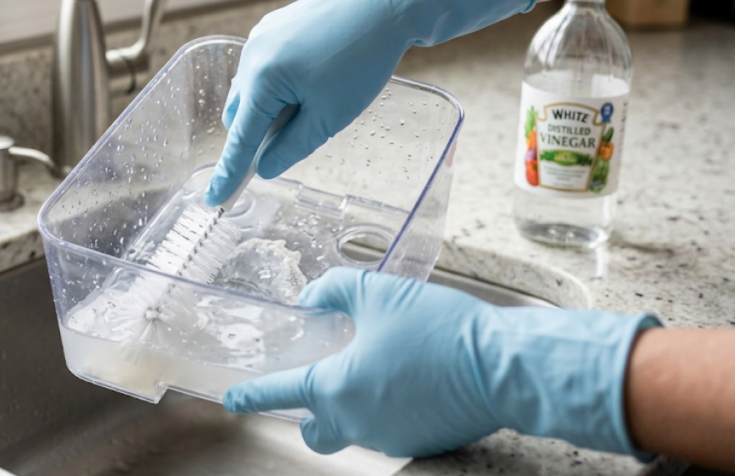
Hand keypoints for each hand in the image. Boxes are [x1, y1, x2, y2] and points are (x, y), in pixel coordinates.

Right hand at [205, 0, 545, 206]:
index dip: (228, 174)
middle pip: (240, 114)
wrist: (385, 3)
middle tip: (298, 135)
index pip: (239, 140)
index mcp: (261, 81)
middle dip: (259, 133)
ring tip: (315, 101)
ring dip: (270, 108)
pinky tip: (313, 80)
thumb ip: (291, 148)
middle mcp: (252, 57)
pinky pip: (263, 68)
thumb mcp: (329, 117)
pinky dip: (277, 85)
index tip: (214, 200)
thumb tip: (264, 167)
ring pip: (252, 90)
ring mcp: (261, 38)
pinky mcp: (274, 27)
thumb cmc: (361, 59)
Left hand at [223, 267, 658, 458]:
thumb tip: (311, 298)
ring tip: (377, 370)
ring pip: (354, 430)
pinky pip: (389, 430)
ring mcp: (389, 439)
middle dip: (309, 417)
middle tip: (318, 390)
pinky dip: (387, 410)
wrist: (502, 365)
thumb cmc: (438, 328)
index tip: (233, 398)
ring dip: (353, 408)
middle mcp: (357, 423)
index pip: (281, 393)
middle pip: (316, 432)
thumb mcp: (376, 292)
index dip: (253, 394)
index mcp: (336, 388)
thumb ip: (333, 291)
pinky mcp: (421, 444)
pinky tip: (409, 381)